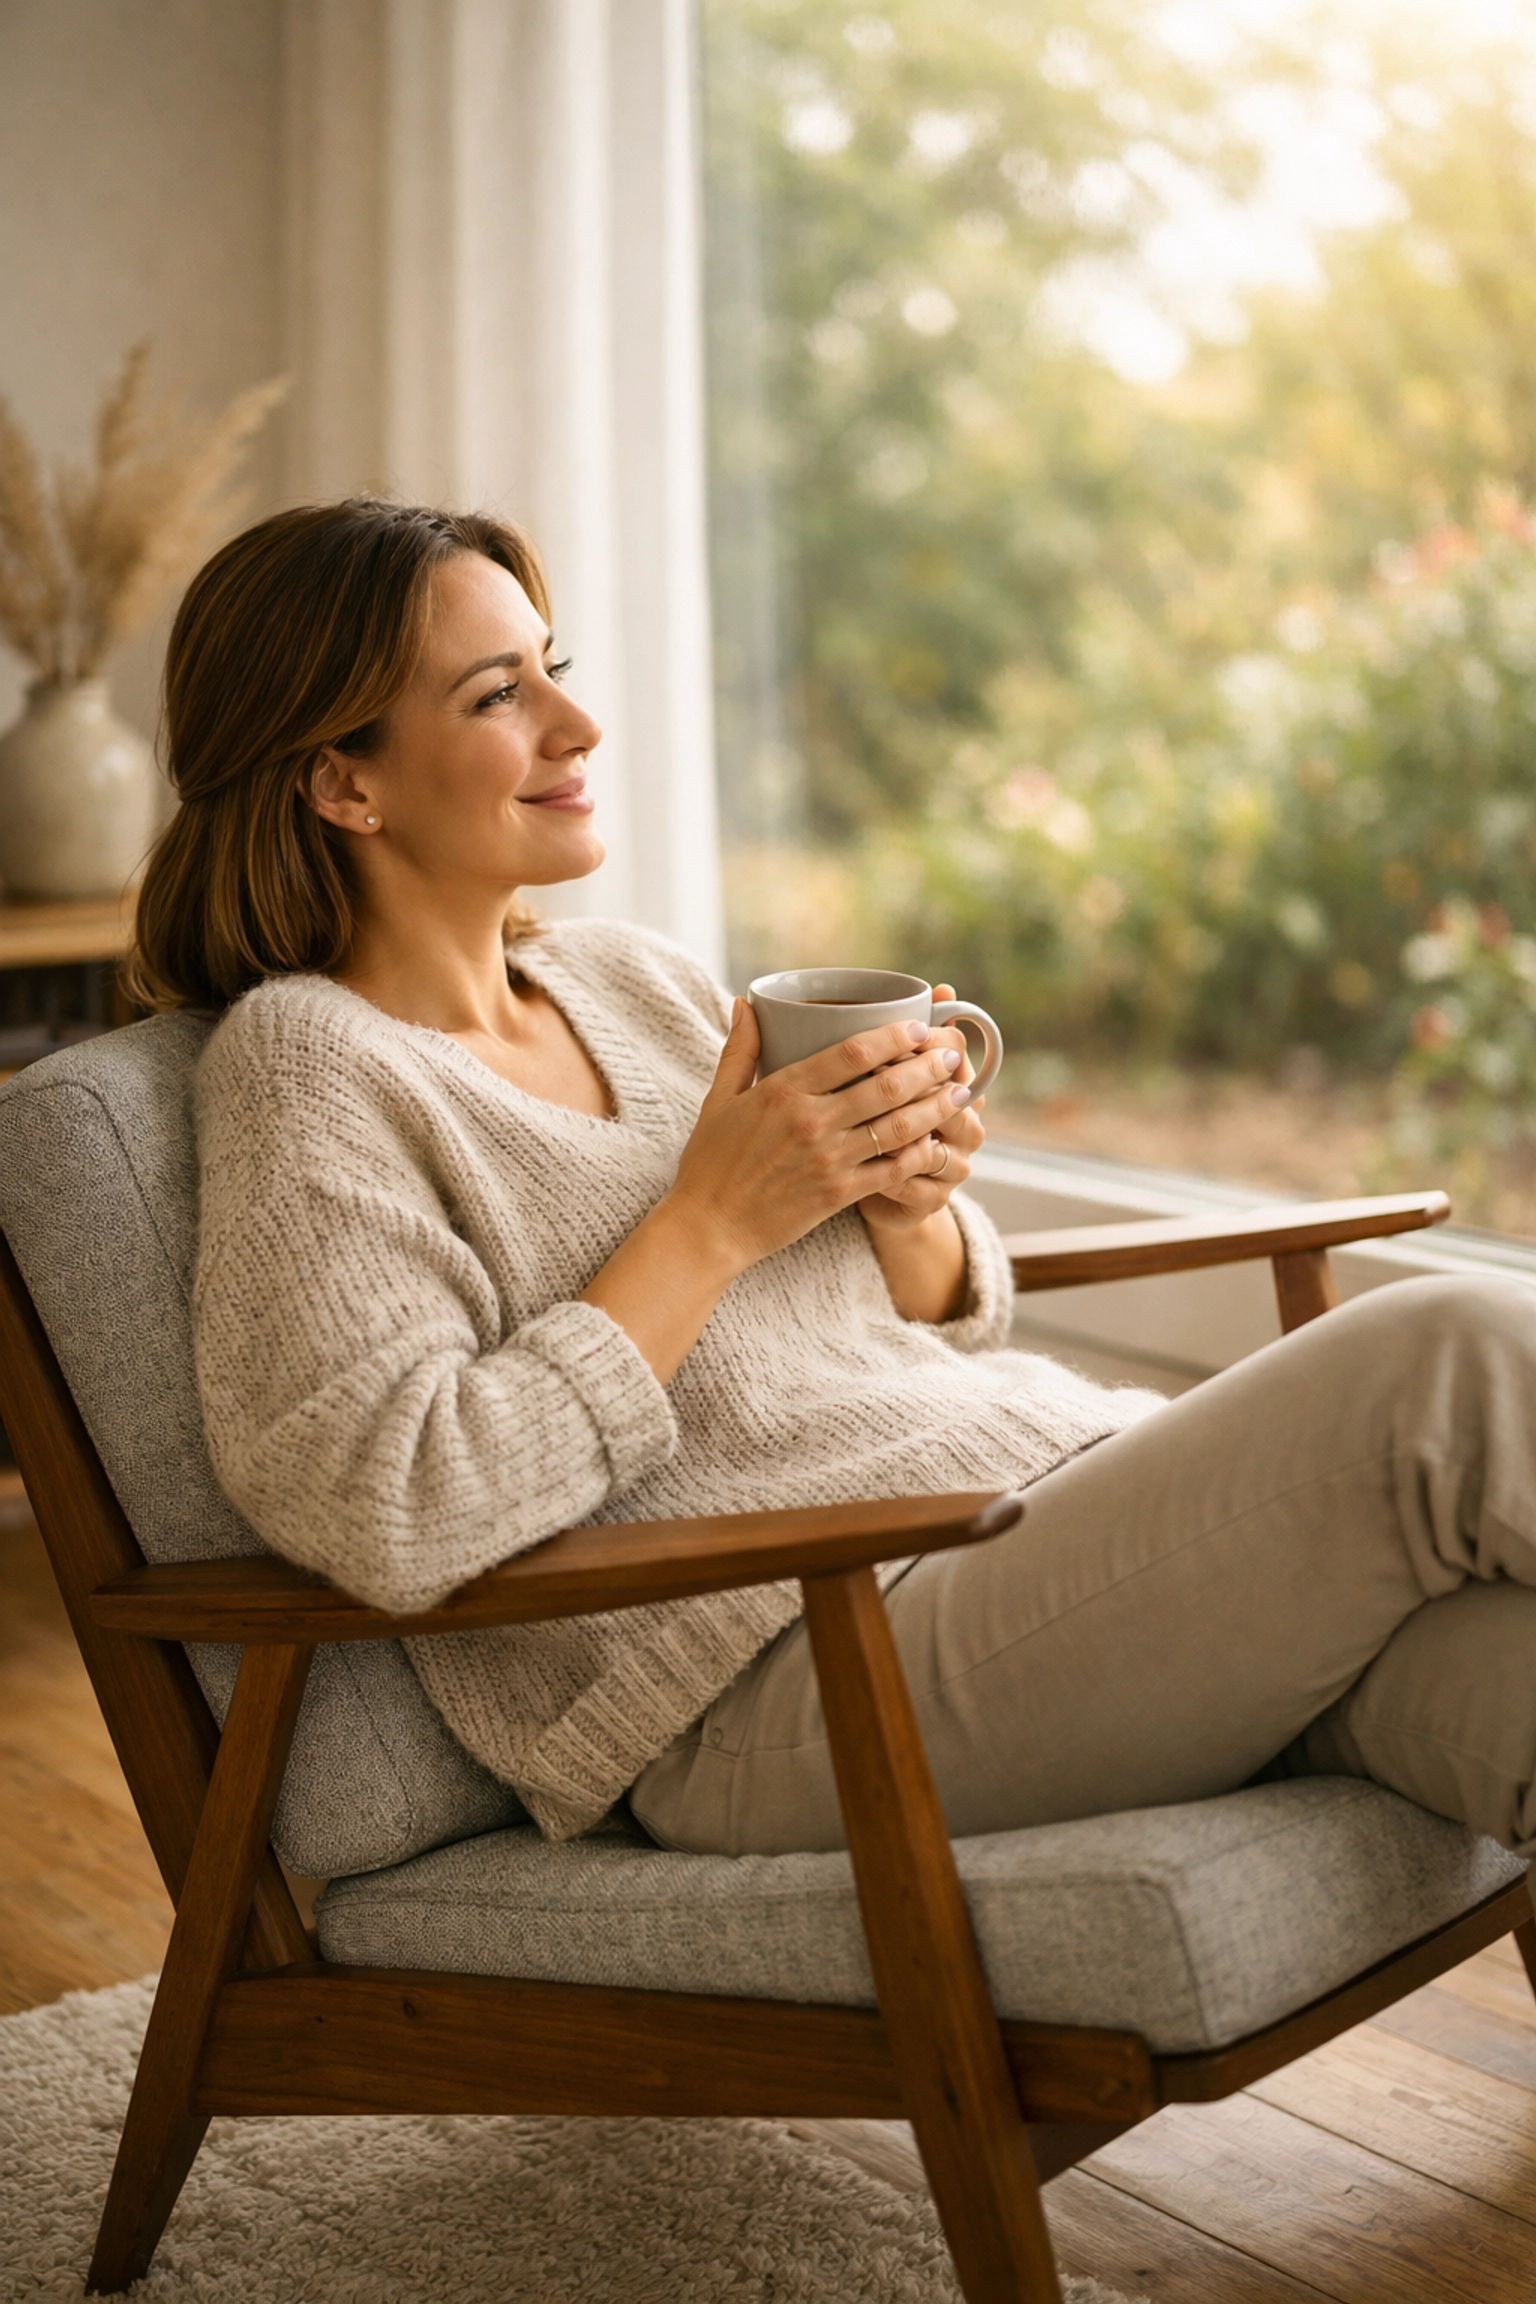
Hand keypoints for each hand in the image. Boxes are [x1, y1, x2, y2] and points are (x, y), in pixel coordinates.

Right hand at [665, 999, 974, 1277]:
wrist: (709, 1228)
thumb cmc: (710, 1162)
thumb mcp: (718, 1100)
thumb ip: (740, 1049)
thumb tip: (745, 1002)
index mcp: (783, 1091)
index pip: (851, 1052)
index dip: (893, 1036)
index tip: (918, 1027)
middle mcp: (811, 1122)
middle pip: (886, 1085)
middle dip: (928, 1066)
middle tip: (953, 1054)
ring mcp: (829, 1159)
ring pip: (898, 1126)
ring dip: (936, 1106)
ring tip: (961, 1091)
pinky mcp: (838, 1193)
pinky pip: (892, 1170)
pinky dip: (919, 1155)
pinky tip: (939, 1142)